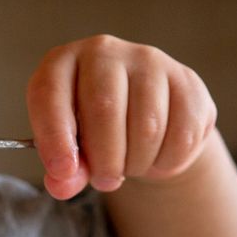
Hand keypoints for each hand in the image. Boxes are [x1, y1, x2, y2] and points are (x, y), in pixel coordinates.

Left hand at [26, 35, 216, 199]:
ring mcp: (149, 61)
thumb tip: (62, 184)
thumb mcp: (70, 147)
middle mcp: (104, 52)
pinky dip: (168, 162)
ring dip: (137, 163)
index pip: (49, 94)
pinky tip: (157, 158)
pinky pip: (183, 135)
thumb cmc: (94, 129)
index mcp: (61, 63)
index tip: (63, 172)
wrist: (145, 114)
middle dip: (104, 159)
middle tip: (105, 181)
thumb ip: (63, 169)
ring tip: (130, 167)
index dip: (54, 138)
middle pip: (104, 109)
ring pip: (148, 126)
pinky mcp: (187, 81)